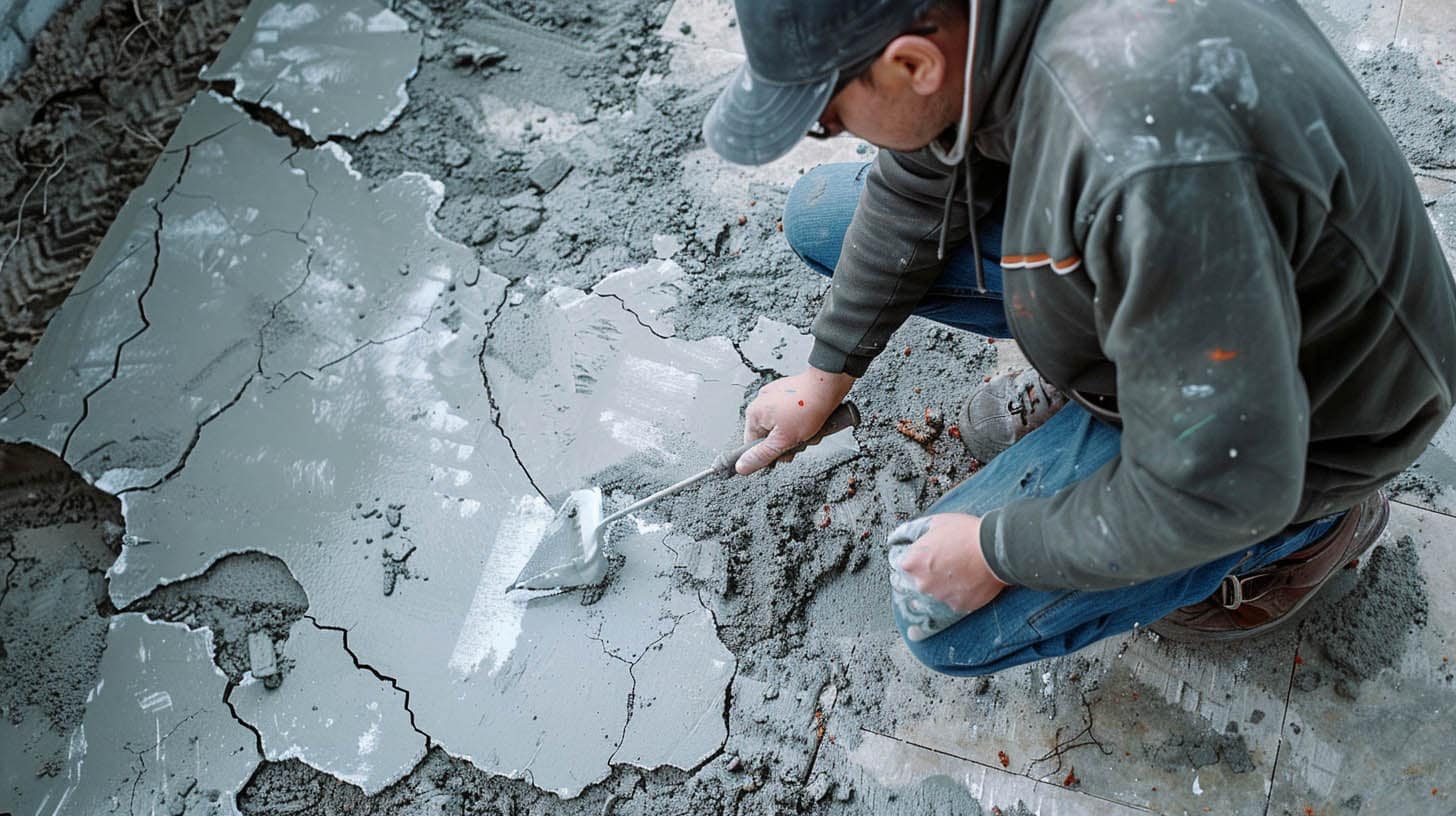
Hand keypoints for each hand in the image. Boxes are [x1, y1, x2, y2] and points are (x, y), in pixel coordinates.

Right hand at [737, 367, 855, 473]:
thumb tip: (742, 467)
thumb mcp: (783, 440)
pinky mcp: (789, 393)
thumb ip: (762, 455)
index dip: (769, 454)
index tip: (784, 453)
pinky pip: (791, 415)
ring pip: (783, 427)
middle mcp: (761, 402)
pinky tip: (812, 420)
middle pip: (770, 436)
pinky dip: (802, 421)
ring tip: (809, 428)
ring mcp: (775, 396)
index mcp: (754, 413)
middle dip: (787, 443)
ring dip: (798, 433)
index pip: (753, 445)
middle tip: (800, 440)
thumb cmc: (808, 407)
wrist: (828, 385)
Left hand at [893, 513, 1008, 616]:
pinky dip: (960, 594)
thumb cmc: (965, 533)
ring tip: (960, 571)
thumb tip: (897, 538)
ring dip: (943, 585)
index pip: (902, 565)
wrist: (994, 549)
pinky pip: (955, 601)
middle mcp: (921, 584)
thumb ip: (911, 531)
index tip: (923, 556)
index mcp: (911, 564)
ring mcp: (940, 597)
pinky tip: (969, 581)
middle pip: (917, 582)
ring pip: (936, 593)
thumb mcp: (934, 523)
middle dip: (927, 574)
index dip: (914, 559)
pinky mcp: (959, 606)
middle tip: (945, 563)